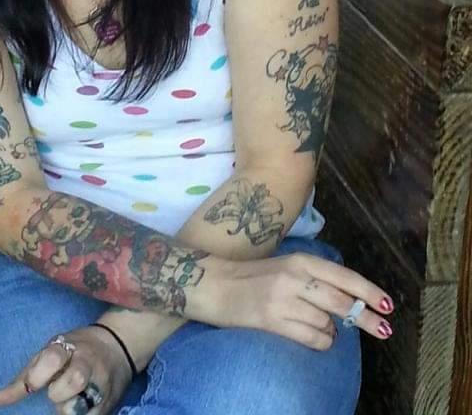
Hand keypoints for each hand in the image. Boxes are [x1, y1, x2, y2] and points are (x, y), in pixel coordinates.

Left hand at [0, 324, 133, 414]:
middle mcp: (88, 364)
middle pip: (75, 379)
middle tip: (55, 396)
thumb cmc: (74, 351)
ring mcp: (101, 385)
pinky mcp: (110, 404)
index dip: (40, 373)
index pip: (53, 357)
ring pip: (86, 404)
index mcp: (70, 347)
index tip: (31, 386)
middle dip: (61, 393)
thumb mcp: (50, 353)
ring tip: (68, 408)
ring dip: (71, 410)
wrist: (117, 347)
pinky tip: (75, 412)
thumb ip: (24, 378)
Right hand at [219, 252, 394, 349]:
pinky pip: (312, 338)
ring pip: (328, 323)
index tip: (389, 305)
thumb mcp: (286, 268)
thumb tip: (350, 300)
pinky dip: (320, 341)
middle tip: (384, 330)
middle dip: (367, 319)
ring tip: (321, 327)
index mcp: (300, 260)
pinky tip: (312, 336)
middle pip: (342, 302)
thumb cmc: (253, 277)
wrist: (213, 284)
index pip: (344, 276)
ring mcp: (283, 299)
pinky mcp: (272, 320)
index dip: (369, 291)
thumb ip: (315, 278)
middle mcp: (294, 277)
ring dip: (333, 331)